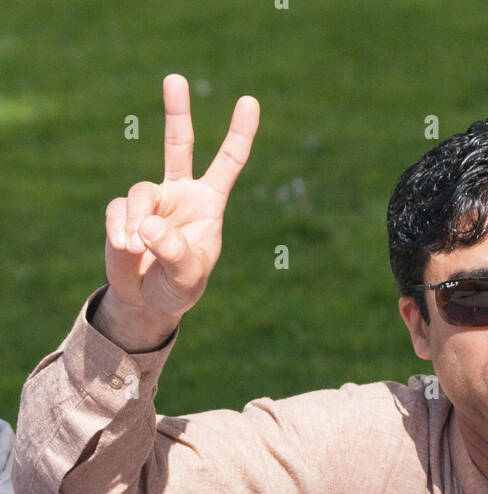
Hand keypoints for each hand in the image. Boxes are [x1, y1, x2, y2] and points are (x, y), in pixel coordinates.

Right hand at [100, 73, 259, 337]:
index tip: (249, 101)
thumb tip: (148, 225)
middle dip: (176, 112)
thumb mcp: (187, 278)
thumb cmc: (178, 289)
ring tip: (136, 248)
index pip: (227, 165)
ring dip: (138, 220)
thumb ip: (174, 253)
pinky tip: (126, 249)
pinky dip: (120, 231)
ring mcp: (151, 200)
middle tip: (175, 79)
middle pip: (178, 144)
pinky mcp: (123, 212)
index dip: (239, 135)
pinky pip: (119, 212)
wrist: (146, 302)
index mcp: (208, 205)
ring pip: (141, 192)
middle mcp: (180, 194)